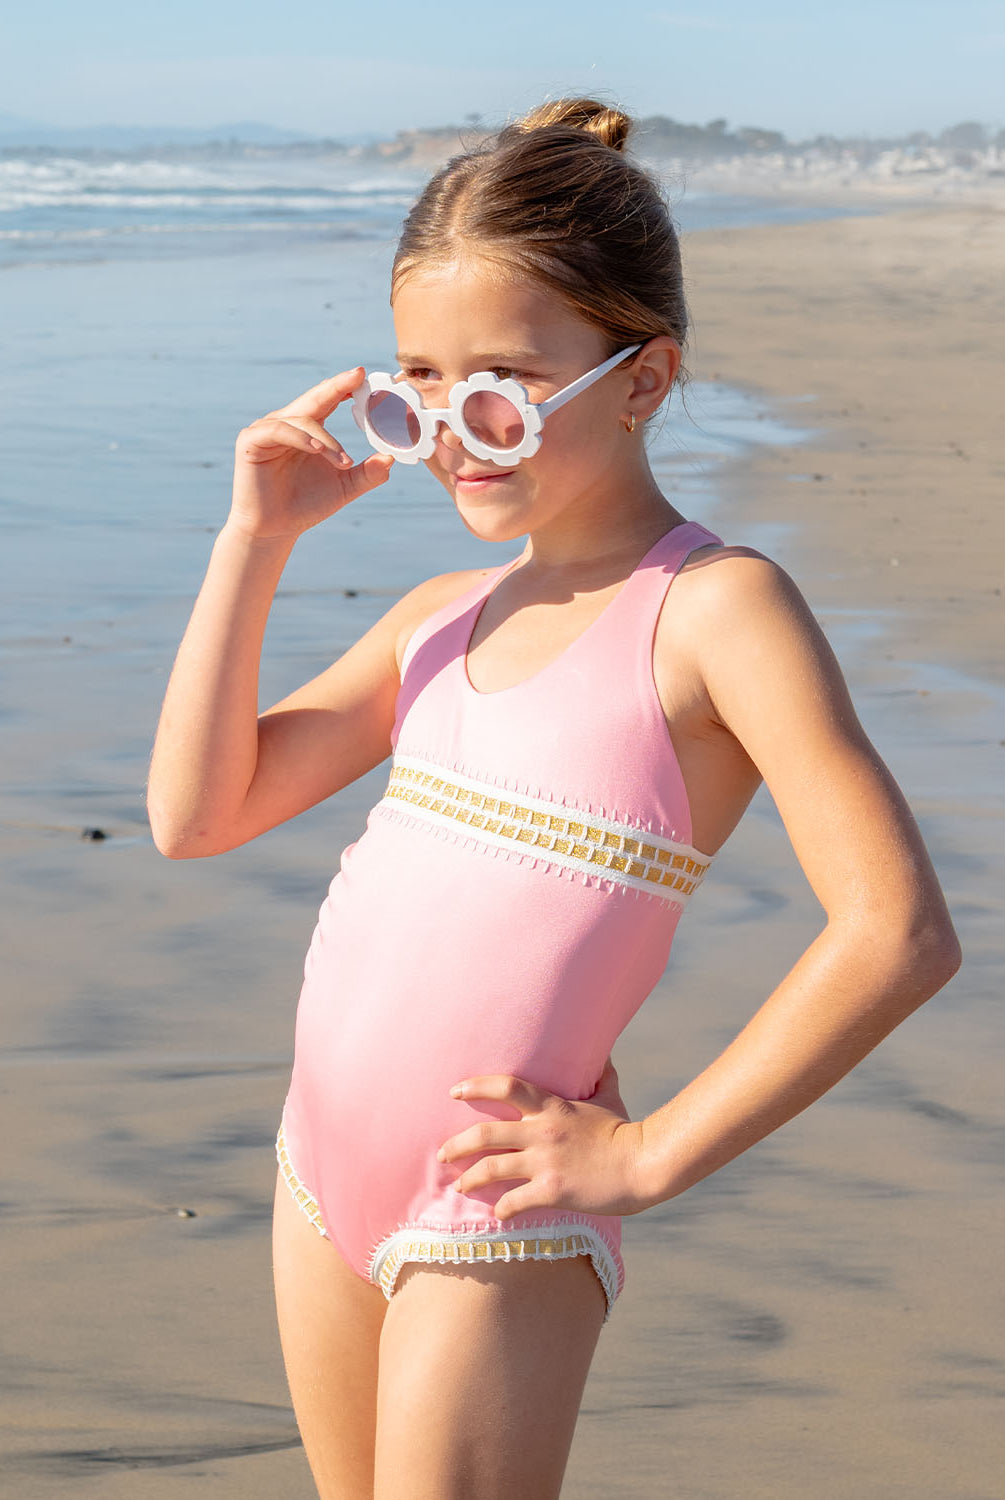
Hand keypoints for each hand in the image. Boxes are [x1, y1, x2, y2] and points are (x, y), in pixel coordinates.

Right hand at [228, 367, 393, 540]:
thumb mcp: (344, 487)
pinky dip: (300, 438)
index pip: (329, 400)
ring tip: (344, 462)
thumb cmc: (306, 504)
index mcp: (308, 427)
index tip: (365, 375)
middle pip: (315, 398)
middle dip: (337, 387)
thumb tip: (391, 459)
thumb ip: (368, 473)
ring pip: (302, 420)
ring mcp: (267, 429)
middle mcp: (287, 422)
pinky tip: (317, 449)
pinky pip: (278, 430)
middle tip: (357, 377)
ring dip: (327, 439)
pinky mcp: (251, 441)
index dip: (345, 386)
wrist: (274, 530)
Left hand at [436, 1057, 651, 1220]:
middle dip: (457, 1144)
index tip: (454, 1092)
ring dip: (470, 1178)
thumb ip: (601, 1074)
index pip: (506, 1087)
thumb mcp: (610, 1095)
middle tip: (442, 1153)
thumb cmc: (625, 1130)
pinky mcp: (552, 1191)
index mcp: (552, 1107)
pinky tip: (498, 1213)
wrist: (644, 1164)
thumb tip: (603, 1051)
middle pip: (485, 1133)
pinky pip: (514, 1201)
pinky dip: (501, 1208)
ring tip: (459, 1185)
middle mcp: (542, 1132)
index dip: (476, 1086)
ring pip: (492, 1168)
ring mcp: (545, 1163)